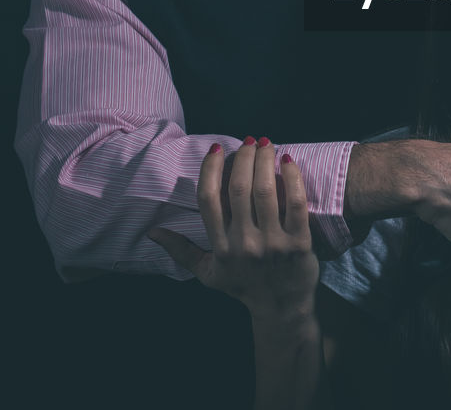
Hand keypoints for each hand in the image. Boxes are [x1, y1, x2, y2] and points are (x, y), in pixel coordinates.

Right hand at [149, 137, 318, 319]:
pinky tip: (287, 160)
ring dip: (265, 161)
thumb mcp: (207, 273)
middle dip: (243, 158)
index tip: (216, 149)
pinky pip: (295, 204)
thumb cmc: (243, 286)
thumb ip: (181, 250)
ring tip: (266, 144)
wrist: (282, 309)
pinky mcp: (299, 244)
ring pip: (265, 191)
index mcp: (219, 247)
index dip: (210, 170)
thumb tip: (151, 232)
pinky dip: (292, 178)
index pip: (208, 200)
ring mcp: (272, 244)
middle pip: (238, 189)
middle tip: (249, 141)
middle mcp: (243, 244)